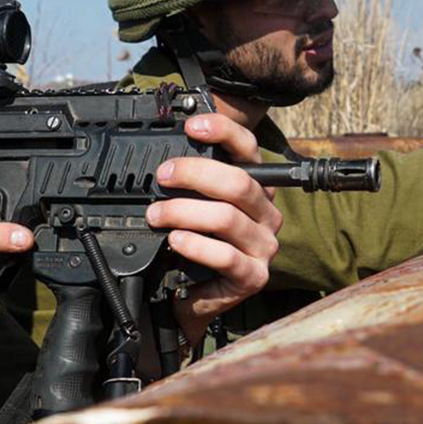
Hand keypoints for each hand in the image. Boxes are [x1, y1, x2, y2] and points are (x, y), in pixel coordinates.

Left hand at [148, 113, 282, 345]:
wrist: (195, 297)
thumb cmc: (196, 245)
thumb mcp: (194, 207)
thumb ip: (190, 183)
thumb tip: (164, 156)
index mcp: (254, 187)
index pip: (248, 149)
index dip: (223, 131)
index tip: (192, 127)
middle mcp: (266, 213)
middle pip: (237, 182)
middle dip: (194, 173)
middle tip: (163, 176)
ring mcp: (263, 245)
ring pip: (227, 217)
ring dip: (184, 212)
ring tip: (156, 215)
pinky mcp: (254, 275)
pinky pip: (225, 256)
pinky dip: (196, 245)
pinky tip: (176, 240)